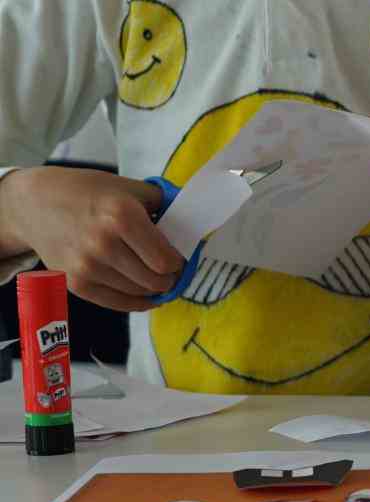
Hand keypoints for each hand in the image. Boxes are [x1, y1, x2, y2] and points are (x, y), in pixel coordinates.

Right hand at [0, 167, 183, 310]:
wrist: (34, 204)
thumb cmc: (88, 193)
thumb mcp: (130, 188)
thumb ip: (165, 205)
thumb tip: (194, 226)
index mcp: (122, 216)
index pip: (167, 260)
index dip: (179, 262)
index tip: (179, 257)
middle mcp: (104, 244)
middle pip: (157, 281)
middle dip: (170, 278)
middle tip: (171, 270)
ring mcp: (88, 267)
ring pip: (141, 293)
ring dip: (154, 288)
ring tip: (155, 275)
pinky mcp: (76, 284)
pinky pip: (120, 304)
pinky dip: (138, 302)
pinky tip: (145, 293)